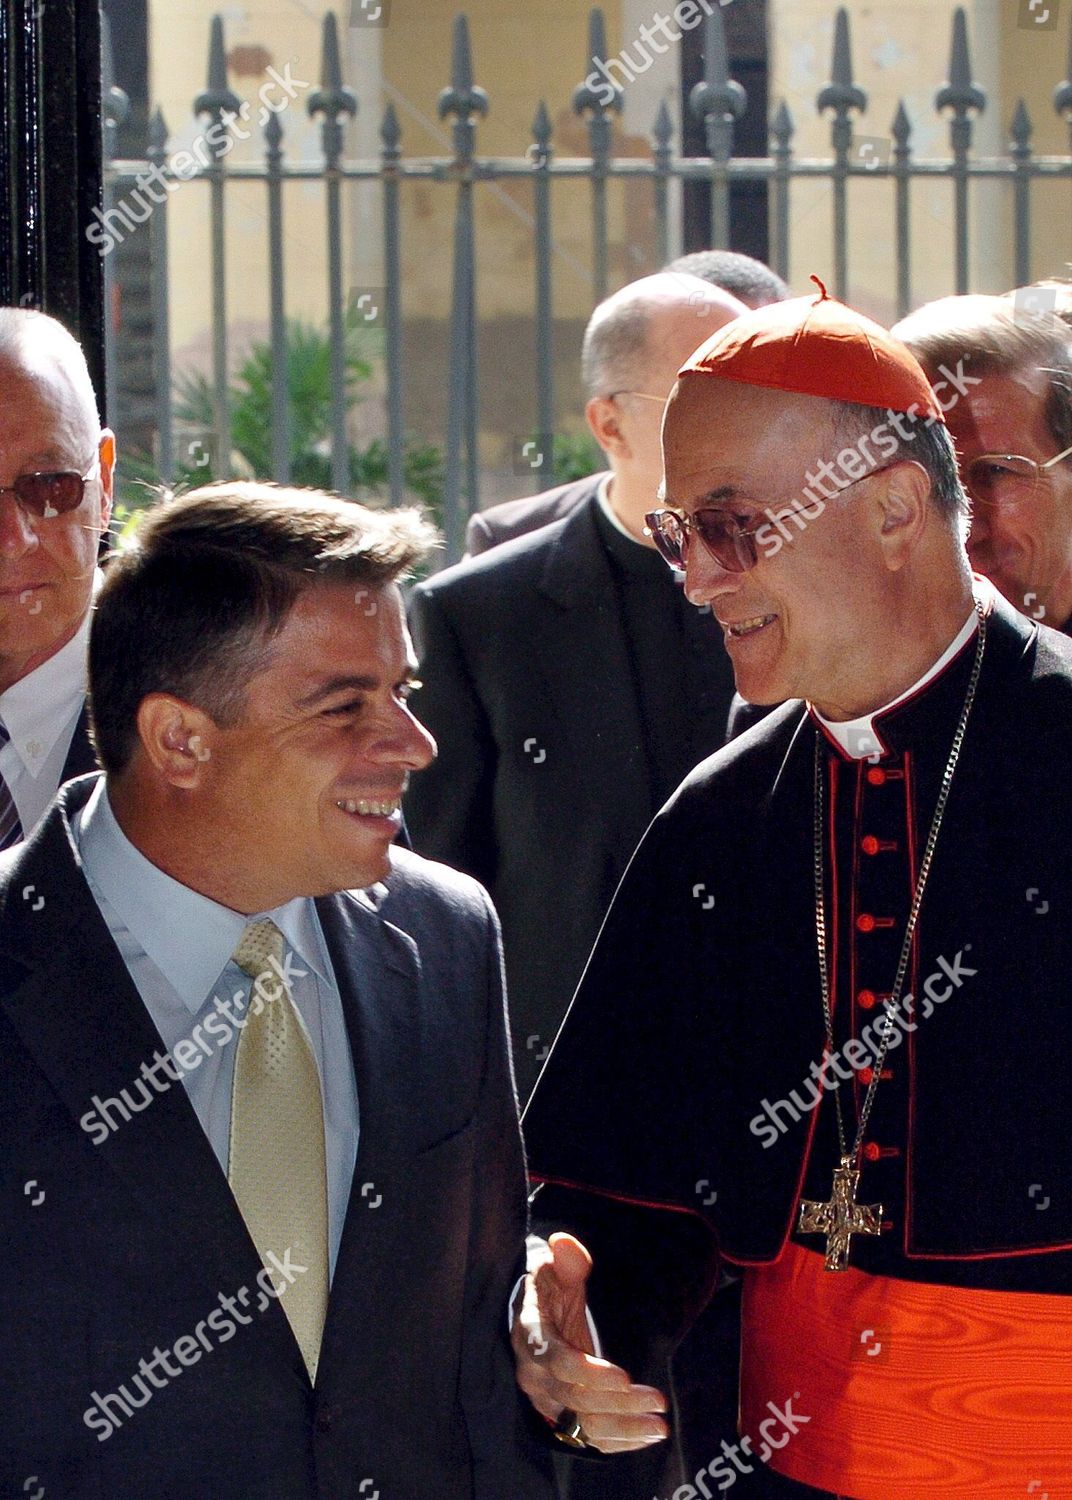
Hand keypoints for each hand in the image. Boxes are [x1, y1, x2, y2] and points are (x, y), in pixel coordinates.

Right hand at [511, 1232, 668, 1453]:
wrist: (536, 1313)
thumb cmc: (550, 1286)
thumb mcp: (556, 1266)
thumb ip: (566, 1259)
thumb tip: (564, 1244)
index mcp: (531, 1335)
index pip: (557, 1363)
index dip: (591, 1374)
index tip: (626, 1377)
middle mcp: (534, 1373)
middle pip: (576, 1399)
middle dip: (620, 1404)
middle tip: (659, 1402)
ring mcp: (545, 1398)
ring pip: (583, 1424)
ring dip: (623, 1428)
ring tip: (660, 1427)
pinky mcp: (558, 1414)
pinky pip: (586, 1437)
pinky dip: (616, 1442)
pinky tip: (645, 1437)